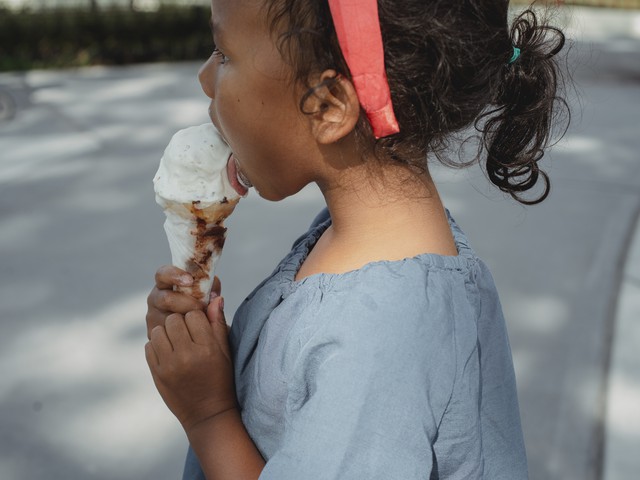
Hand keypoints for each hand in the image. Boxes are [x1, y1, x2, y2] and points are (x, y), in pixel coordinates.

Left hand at [145, 296, 236, 430]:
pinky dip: (156, 346)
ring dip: (166, 333)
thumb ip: (218, 323)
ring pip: (158, 331)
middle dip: (179, 323)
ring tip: (175, 342)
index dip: (196, 318)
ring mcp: (169, 366)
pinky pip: (149, 347)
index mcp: (207, 348)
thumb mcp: (225, 351)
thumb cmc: (221, 379)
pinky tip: (167, 353)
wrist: (208, 413)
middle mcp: (187, 356)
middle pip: (173, 320)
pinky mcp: (157, 374)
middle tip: (185, 333)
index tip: (198, 326)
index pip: (193, 315)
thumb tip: (215, 297)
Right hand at [146, 265, 219, 337]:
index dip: (174, 275)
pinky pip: (168, 336)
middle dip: (186, 302)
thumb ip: (212, 291)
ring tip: (201, 322)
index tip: (190, 280)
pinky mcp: (154, 337)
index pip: (163, 274)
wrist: (198, 334)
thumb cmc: (201, 308)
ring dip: (186, 320)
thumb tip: (217, 297)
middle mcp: (156, 299)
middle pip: (165, 298)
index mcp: (165, 284)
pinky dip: (183, 334)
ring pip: (167, 319)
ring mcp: (153, 318)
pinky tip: (193, 334)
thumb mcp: (207, 296)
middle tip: (202, 307)